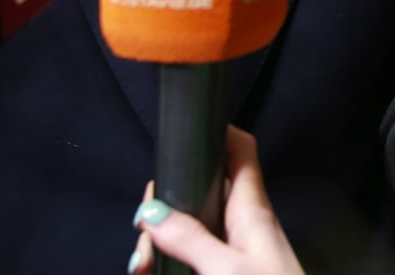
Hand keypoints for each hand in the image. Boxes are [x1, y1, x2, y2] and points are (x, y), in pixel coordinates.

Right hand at [128, 128, 303, 274]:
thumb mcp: (225, 268)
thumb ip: (189, 238)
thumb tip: (151, 210)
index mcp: (251, 208)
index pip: (239, 150)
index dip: (214, 134)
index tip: (180, 136)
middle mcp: (242, 223)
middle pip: (199, 193)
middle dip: (165, 207)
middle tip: (142, 235)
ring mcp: (234, 250)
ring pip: (189, 231)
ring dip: (160, 244)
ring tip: (143, 267)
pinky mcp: (226, 271)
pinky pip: (191, 259)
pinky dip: (169, 266)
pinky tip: (151, 274)